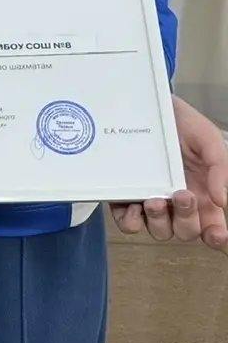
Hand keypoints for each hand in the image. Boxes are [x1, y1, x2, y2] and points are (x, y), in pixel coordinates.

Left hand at [110, 96, 227, 248]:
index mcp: (204, 196)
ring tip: (155, 200)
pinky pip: (128, 222)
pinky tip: (134, 207)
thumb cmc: (183, 125)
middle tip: (183, 195)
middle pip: (185, 231)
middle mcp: (178, 203)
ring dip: (159, 222)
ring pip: (159, 230)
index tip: (215, 234)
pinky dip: (131, 221)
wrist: (149, 106)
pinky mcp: (125, 197)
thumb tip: (222, 201)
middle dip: (186, 220)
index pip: (213, 228)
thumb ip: (220, 168)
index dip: (216, 237)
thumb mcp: (209, 141)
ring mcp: (152, 201)